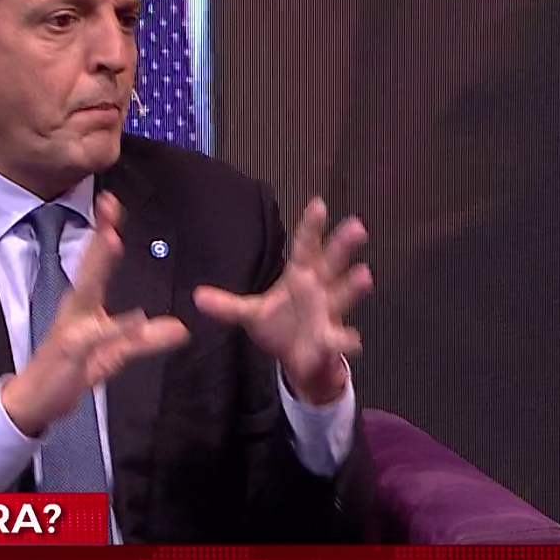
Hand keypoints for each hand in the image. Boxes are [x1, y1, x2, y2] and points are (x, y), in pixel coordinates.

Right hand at [1, 192, 189, 436]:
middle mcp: (76, 309)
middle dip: (100, 234)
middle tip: (109, 209)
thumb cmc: (70, 370)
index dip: (103, 231)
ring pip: (87, 290)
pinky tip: (135, 317)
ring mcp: (72, 327)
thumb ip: (145, 339)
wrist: (35, 401)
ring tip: (112, 240)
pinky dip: (116, 326)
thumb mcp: (115, 354)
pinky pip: (96, 337)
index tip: (111, 203)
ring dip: (98, 264)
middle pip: (90, 265)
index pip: (96, 262)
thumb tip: (179, 329)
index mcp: (83, 304)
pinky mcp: (72, 351)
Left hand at [193, 197, 372, 404]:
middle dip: (343, 245)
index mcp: (300, 275)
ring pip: (343, 294)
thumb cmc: (280, 324)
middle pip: (332, 262)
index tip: (318, 204)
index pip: (306, 246)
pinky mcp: (329, 338)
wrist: (297, 356)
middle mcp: (318, 288)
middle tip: (356, 226)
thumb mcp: (250, 313)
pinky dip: (345, 340)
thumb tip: (196, 297)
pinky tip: (352, 340)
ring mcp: (327, 312)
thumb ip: (227, 304)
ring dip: (353, 285)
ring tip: (364, 275)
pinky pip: (339, 338)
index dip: (310, 226)